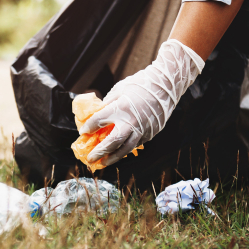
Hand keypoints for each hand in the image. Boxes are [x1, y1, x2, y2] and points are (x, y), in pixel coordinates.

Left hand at [80, 39, 204, 165]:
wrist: (165, 86)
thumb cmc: (139, 85)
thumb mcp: (119, 90)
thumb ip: (108, 104)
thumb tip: (98, 114)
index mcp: (120, 108)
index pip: (99, 121)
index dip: (89, 127)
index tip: (83, 132)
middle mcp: (131, 121)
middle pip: (112, 142)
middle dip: (100, 152)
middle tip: (90, 159)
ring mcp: (142, 129)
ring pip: (126, 149)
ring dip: (113, 157)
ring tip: (103, 163)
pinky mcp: (151, 132)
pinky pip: (136, 144)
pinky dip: (126, 150)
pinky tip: (119, 153)